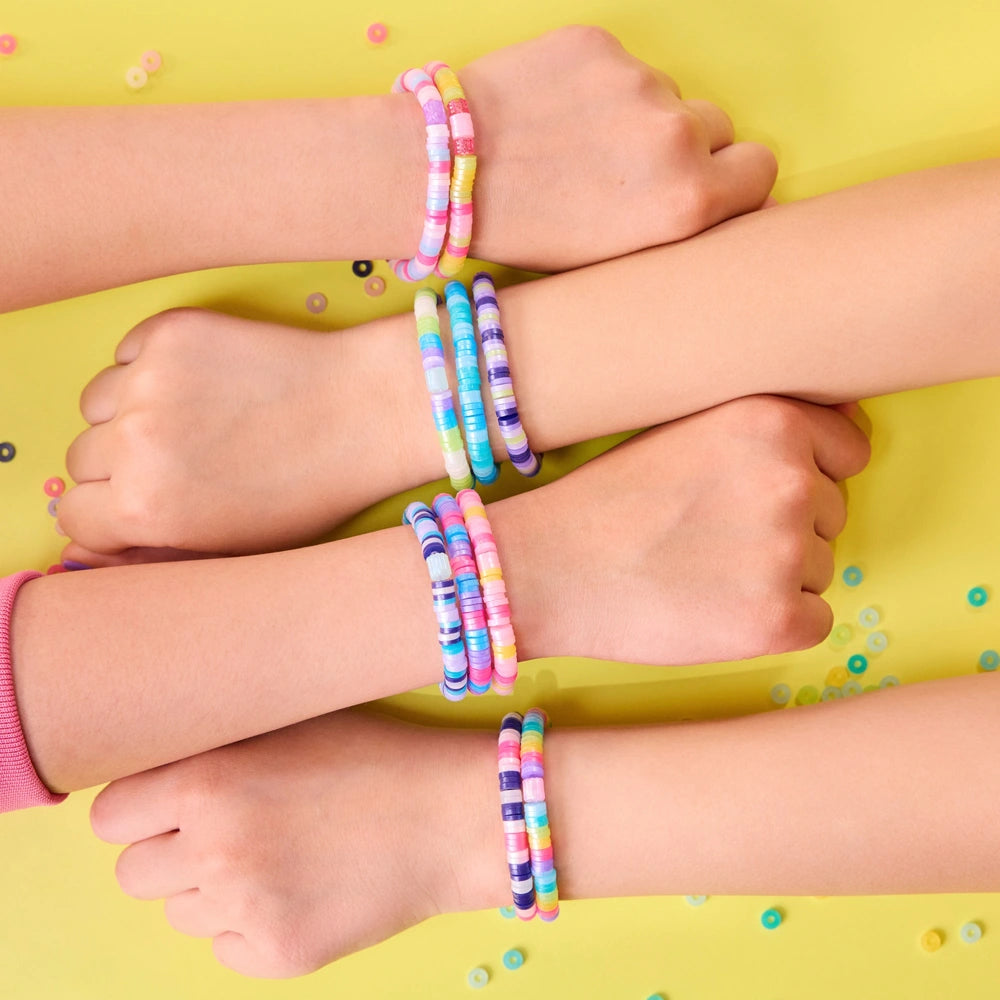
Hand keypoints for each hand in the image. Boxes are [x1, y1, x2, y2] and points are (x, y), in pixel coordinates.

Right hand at [58, 308, 409, 560]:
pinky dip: (148, 368)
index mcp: (145, 508)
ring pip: (97, 404)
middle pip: (84, 459)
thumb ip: (149, 554)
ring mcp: (150, 380)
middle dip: (121, 466)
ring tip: (196, 420)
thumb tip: (79, 555)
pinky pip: (126, 354)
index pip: (76, 516)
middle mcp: (135, 443)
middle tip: (183, 463)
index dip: (110, 515)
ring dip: (129, 413)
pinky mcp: (171, 332)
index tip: (140, 506)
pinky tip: (204, 382)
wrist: (366, 412)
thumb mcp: (232, 548)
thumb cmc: (309, 490)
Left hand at [89, 711, 498, 978]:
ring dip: (211, 889)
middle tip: (229, 831)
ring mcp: (245, 910)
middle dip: (170, 852)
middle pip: (133, 873)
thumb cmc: (376, 755)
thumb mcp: (288, 725)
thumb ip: (213, 748)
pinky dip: (252, 925)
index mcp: (207, 782)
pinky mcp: (278, 957)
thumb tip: (153, 772)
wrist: (455, 815)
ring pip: (179, 913)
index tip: (169, 805)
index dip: (140, 809)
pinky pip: (226, 947)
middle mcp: (214, 851)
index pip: (110, 817)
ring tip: (277, 856)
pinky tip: (301, 890)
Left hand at [465, 25, 777, 270]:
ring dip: (638, 113)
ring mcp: (637, 83)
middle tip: (627, 170)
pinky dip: (599, 84)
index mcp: (686, 203)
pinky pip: (624, 64)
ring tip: (578, 144)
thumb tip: (720, 193)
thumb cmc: (524, 233)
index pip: (761, 169)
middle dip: (686, 145)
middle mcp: (674, 138)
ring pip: (667, 94)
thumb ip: (678, 221)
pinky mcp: (598, 44)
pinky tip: (557, 112)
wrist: (440, 175)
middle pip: (719, 126)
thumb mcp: (614, 258)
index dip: (733, 178)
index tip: (706, 183)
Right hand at [500, 395, 870, 664]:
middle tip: (708, 537)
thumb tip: (848, 432)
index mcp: (771, 420)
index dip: (799, 475)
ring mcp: (789, 552)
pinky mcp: (780, 620)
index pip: (847, 451)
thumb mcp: (685, 429)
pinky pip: (815, 619)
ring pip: (821, 567)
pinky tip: (716, 609)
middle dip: (786, 527)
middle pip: (832, 512)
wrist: (548, 569)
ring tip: (702, 572)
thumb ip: (762, 428)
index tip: (747, 495)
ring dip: (777, 574)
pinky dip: (775, 623)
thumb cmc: (608, 500)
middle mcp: (792, 479)